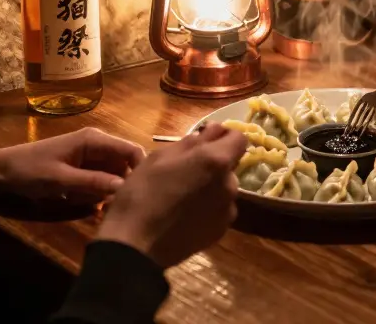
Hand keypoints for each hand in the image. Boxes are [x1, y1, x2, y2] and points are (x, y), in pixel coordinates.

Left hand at [0, 127, 143, 205]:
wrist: (0, 173)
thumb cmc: (29, 171)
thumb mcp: (61, 180)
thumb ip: (93, 182)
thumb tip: (125, 187)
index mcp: (94, 140)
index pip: (131, 151)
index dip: (140, 170)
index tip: (139, 195)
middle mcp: (97, 145)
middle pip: (124, 165)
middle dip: (121, 186)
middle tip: (113, 207)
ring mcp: (90, 157)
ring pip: (113, 176)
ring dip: (106, 193)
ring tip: (97, 208)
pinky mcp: (82, 169)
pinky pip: (99, 181)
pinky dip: (95, 194)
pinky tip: (85, 205)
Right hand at [96, 122, 246, 268]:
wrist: (136, 244)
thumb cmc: (142, 193)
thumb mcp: (160, 157)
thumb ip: (193, 141)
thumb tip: (214, 130)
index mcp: (216, 161)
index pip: (239, 139)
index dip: (224, 137)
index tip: (206, 141)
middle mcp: (229, 184)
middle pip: (229, 166)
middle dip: (212, 164)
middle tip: (183, 172)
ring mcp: (228, 210)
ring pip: (223, 189)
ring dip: (209, 187)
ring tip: (181, 197)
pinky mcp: (221, 231)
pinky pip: (219, 210)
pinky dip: (207, 208)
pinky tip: (184, 215)